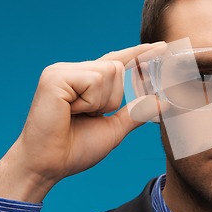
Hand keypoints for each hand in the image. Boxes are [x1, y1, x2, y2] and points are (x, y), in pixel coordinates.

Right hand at [0, 42, 166, 202]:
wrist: (49, 166)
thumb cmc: (75, 149)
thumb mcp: (115, 128)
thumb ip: (137, 113)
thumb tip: (163, 102)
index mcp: (85, 81)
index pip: (117, 61)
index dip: (139, 53)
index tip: (162, 46)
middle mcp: (73, 70)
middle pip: (117, 67)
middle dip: (112, 98)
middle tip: (88, 116)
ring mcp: (62, 71)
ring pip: (109, 71)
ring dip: (101, 101)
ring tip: (78, 114)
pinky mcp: (55, 76)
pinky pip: (94, 80)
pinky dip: (90, 101)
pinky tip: (70, 111)